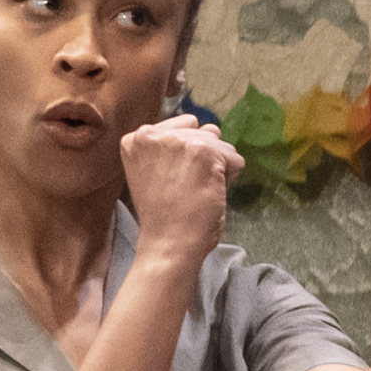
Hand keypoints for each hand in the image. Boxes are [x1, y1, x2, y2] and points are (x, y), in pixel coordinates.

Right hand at [117, 108, 240, 267]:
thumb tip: (212, 127)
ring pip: (220, 144)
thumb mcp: (156, 170)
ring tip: (195, 191)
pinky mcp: (202, 151)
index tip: (173, 180)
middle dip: (204, 159)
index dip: (187, 155)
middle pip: (203, 132)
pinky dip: (230, 178)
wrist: (167, 243)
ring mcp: (177, 140)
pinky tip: (208, 194)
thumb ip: (174, 147)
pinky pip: (234, 158)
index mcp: (136, 138)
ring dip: (218, 168)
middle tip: (185, 189)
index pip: (182, 127)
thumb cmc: (165, 216)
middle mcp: (152, 134)